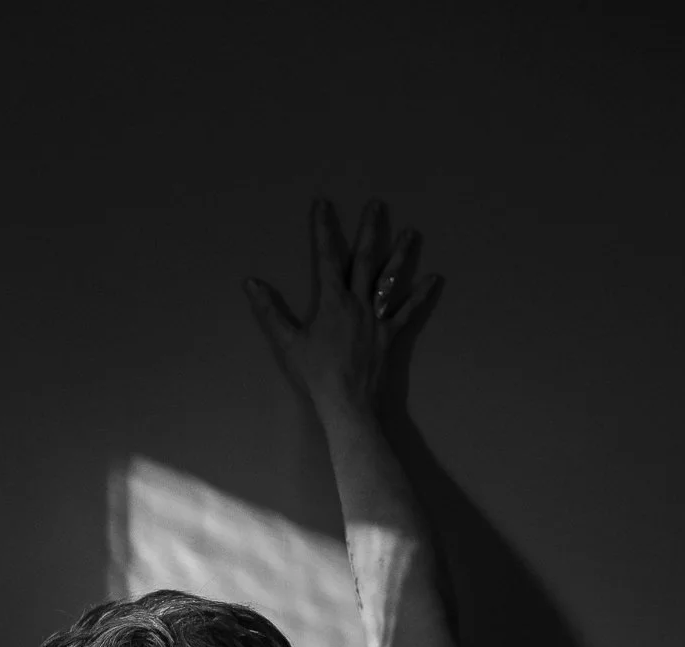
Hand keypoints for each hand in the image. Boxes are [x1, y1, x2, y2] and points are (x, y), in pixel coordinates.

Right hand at [243, 195, 444, 420]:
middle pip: (365, 259)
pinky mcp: (390, 336)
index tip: (323, 204)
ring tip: (411, 233)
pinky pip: (407, 312)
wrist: (349, 404)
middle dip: (368, 230)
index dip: (323, 229)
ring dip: (400, 255)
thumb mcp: (289, 343)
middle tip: (376, 205)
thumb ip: (270, 312)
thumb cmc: (317, 376)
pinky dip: (420, 296)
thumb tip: (251, 284)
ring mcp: (377, 318)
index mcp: (332, 301)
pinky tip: (434, 280)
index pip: (327, 257)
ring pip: (390, 280)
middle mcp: (358, 303)